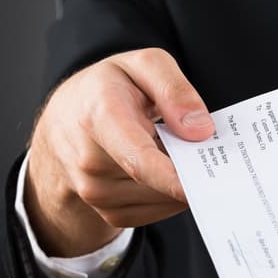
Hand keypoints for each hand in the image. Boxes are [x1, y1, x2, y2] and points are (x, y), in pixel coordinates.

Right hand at [25, 48, 216, 255]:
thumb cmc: (108, 88)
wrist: (64, 121)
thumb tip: (200, 130)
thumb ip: (174, 88)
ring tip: (178, 151)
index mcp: (99, 116)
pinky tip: (168, 170)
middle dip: (191, 170)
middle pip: (159, 181)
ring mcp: (95, 192)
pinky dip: (170, 194)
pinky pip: (156, 212)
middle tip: (213, 152)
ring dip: (181, 181)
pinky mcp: (107, 212)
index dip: (173, 179)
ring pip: (162, 199)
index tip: (207, 186)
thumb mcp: (141, 65)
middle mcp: (90, 160)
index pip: (139, 159)